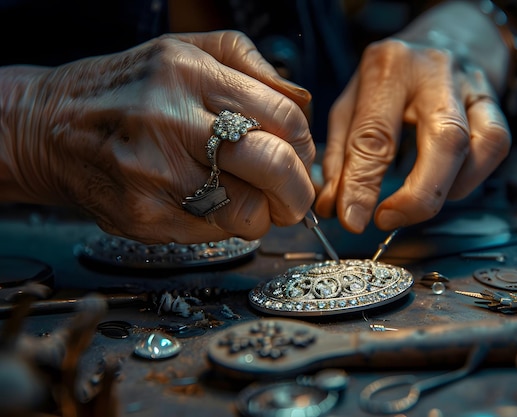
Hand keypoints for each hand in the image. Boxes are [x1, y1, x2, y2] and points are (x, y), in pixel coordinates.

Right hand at [1, 31, 314, 242]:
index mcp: (190, 75)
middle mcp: (172, 122)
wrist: (50, 127)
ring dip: (262, 214)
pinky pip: (212, 233)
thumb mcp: (186, 50)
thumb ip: (251, 67)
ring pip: (248, 213)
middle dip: (298, 191)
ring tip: (247, 199)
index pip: (285, 119)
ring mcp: (156, 175)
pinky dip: (222, 224)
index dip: (306, 147)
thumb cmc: (128, 89)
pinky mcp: (144, 217)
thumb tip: (301, 105)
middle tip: (292, 195)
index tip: (300, 157)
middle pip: (275, 167)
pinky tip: (204, 203)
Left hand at [315, 27, 510, 232]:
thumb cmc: (389, 76)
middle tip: (387, 220)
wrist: (440, 38)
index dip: (362, 186)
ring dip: (445, 189)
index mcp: (388, 68)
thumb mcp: (350, 104)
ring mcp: (472, 86)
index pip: (375, 135)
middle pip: (444, 141)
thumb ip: (340, 156)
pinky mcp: (494, 102)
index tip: (352, 220)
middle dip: (417, 196)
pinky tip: (443, 185)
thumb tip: (331, 206)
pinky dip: (469, 178)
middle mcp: (435, 73)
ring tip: (414, 201)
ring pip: (479, 145)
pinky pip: (495, 146)